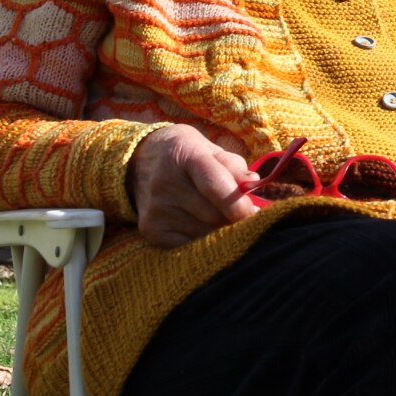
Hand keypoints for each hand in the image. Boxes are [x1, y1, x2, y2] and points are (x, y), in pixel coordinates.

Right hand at [128, 124, 260, 247]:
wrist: (140, 162)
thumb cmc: (188, 156)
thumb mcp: (212, 150)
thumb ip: (235, 167)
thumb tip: (254, 185)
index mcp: (185, 155)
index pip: (214, 184)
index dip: (237, 203)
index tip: (254, 213)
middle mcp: (165, 182)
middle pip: (212, 214)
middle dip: (233, 218)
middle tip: (241, 215)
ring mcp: (156, 209)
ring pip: (203, 233)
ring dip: (219, 230)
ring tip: (221, 218)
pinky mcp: (150, 230)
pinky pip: (188, 245)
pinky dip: (202, 240)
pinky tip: (202, 226)